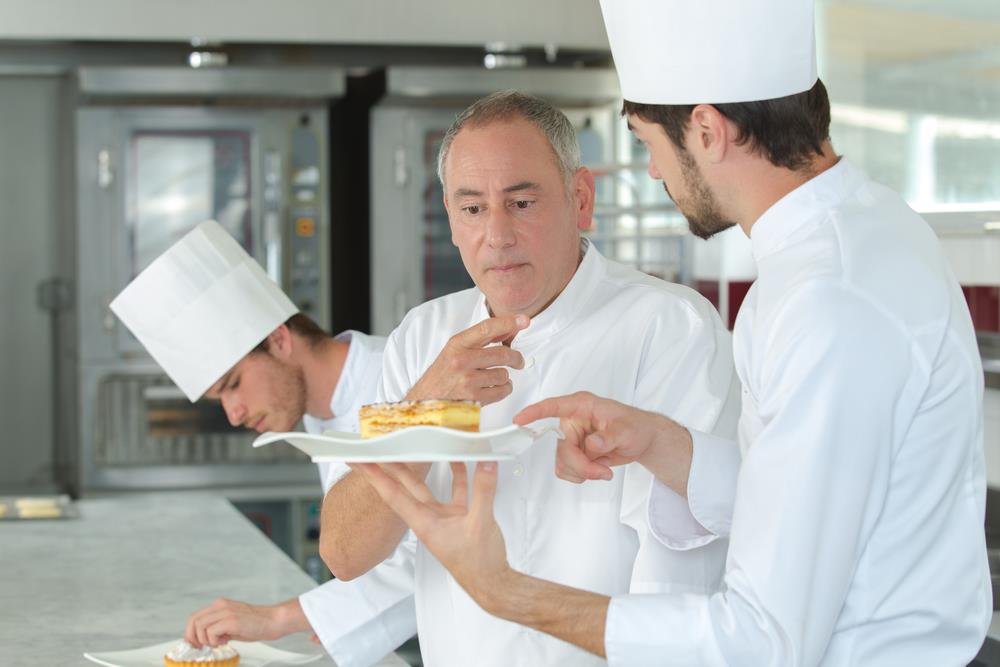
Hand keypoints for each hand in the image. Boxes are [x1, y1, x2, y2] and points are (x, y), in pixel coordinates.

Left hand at [184, 597, 309, 646]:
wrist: (274, 620)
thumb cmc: (256, 624)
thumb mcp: (233, 624)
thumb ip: (218, 627)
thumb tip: (204, 639)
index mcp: (220, 605)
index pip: (195, 617)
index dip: (190, 632)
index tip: (195, 644)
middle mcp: (220, 606)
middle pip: (193, 620)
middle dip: (193, 637)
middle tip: (202, 647)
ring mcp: (225, 612)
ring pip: (200, 627)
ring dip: (206, 640)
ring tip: (220, 642)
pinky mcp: (231, 620)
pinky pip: (211, 632)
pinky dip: (215, 641)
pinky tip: (226, 641)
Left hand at [354, 461, 511, 612]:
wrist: (491, 583)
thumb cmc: (478, 565)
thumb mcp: (479, 524)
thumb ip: (483, 491)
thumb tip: (485, 465)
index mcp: (424, 523)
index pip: (392, 494)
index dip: (374, 476)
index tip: (359, 461)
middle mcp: (429, 519)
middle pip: (404, 486)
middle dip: (389, 467)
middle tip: (375, 447)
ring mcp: (443, 518)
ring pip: (427, 487)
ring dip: (422, 467)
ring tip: (413, 445)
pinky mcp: (459, 518)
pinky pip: (456, 491)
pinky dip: (458, 476)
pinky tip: (460, 461)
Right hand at [406, 314, 528, 404]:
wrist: (426, 401)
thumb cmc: (441, 376)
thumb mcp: (454, 351)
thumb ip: (479, 341)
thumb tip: (508, 330)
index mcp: (457, 345)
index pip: (487, 328)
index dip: (508, 323)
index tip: (523, 320)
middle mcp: (461, 360)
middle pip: (502, 353)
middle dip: (516, 358)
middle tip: (518, 361)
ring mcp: (468, 380)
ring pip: (504, 374)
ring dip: (504, 377)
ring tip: (493, 378)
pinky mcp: (474, 398)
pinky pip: (502, 390)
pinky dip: (503, 389)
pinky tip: (493, 388)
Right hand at [514, 391, 691, 491]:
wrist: (641, 440)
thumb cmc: (635, 426)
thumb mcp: (627, 430)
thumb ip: (609, 437)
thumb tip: (591, 444)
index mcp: (582, 406)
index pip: (554, 406)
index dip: (535, 412)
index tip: (519, 420)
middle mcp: (572, 421)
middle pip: (562, 448)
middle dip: (581, 465)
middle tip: (603, 472)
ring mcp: (571, 437)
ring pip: (562, 462)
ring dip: (582, 472)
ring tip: (604, 470)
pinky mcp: (572, 452)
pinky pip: (565, 469)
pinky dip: (580, 475)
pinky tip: (596, 470)